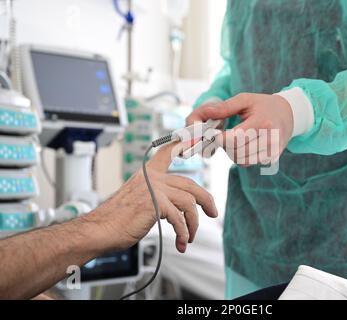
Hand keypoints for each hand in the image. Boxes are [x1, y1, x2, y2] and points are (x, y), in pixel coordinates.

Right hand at [85, 142, 217, 252]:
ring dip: (193, 224)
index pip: (166, 153)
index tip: (193, 139)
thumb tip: (177, 207)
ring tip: (190, 238)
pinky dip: (183, 233)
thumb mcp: (138, 201)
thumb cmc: (116, 220)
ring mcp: (153, 189)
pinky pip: (179, 218)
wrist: (98, 231)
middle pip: (190, 184)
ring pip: (189, 203)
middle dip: (206, 200)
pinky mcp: (154, 204)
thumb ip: (157, 196)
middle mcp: (151, 178)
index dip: (181, 145)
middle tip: (213, 213)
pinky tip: (182, 242)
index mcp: (147, 174)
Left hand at [187, 93, 292, 165]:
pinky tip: (243, 145)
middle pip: (236, 152)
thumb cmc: (263, 106)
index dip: (221, 139)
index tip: (214, 134)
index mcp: (262, 123)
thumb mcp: (245, 99)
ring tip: (233, 140)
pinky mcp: (271, 159)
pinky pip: (247, 164)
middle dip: (225, 145)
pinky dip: (240, 156)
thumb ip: (225, 107)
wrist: (288, 115)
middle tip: (222, 136)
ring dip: (231, 152)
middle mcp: (269, 140)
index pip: (235, 139)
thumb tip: (206, 112)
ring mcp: (272, 151)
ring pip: (241, 161)